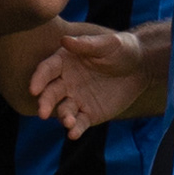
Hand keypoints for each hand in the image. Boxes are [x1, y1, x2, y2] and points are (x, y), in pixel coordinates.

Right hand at [29, 26, 145, 136]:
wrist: (139, 67)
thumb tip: (65, 40)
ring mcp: (76, 99)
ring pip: (63, 110)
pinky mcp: (89, 113)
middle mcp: (65, 81)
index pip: (47, 70)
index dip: (39, 79)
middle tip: (42, 113)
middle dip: (45, 102)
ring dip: (63, 117)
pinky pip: (79, 123)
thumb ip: (87, 44)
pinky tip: (74, 134)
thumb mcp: (107, 44)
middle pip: (50, 93)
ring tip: (68, 122)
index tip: (34, 89)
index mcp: (64, 61)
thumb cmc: (120, 49)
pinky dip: (75, 129)